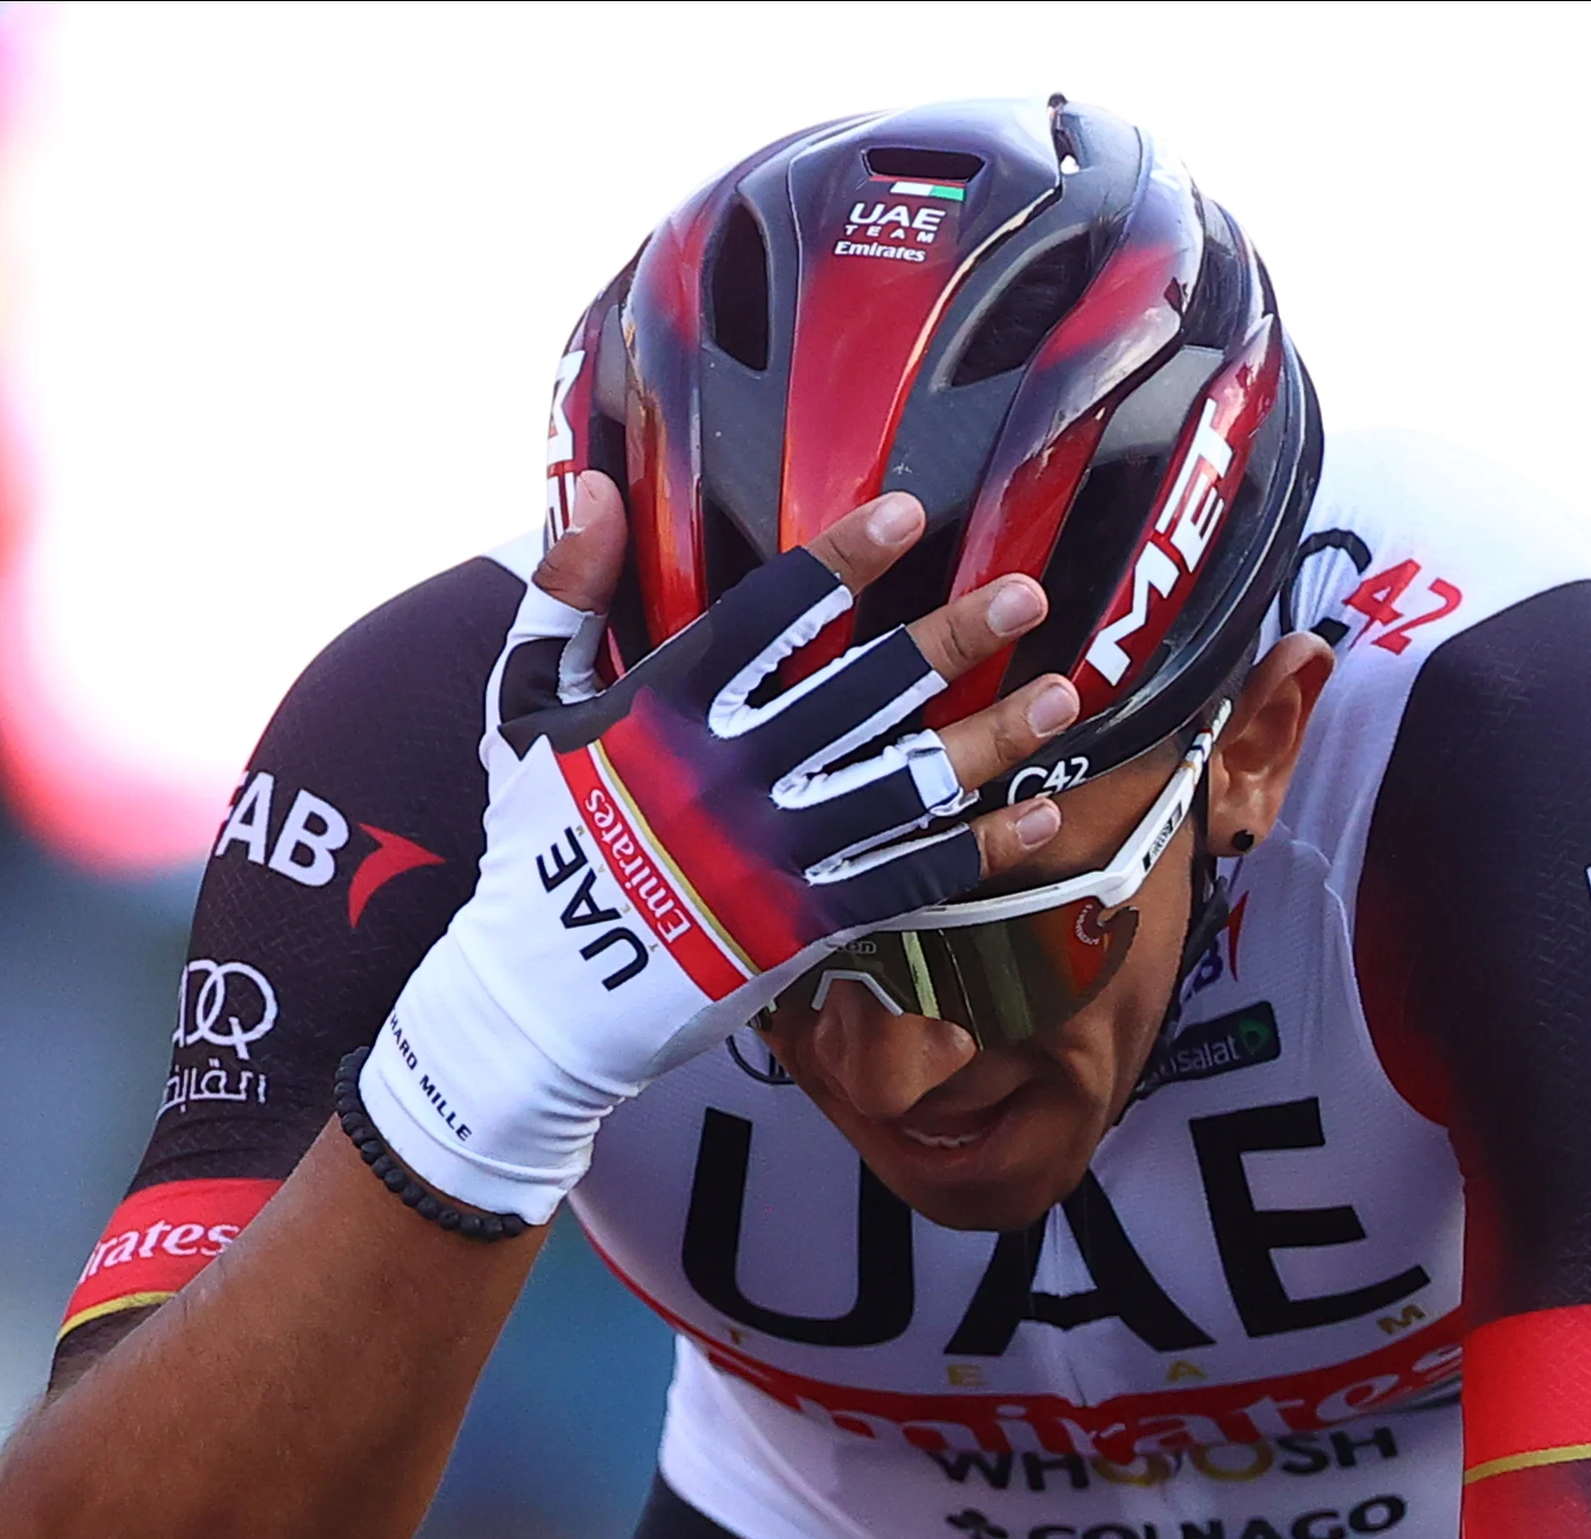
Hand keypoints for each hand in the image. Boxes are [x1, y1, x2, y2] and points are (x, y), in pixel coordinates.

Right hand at [358, 475, 1080, 1221]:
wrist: (546, 996)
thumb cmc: (540, 843)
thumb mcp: (526, 710)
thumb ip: (567, 599)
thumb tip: (600, 491)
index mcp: (666, 711)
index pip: (769, 617)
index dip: (843, 561)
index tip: (912, 515)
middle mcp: (732, 774)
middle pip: (862, 692)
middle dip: (952, 640)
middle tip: (1028, 595)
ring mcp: (774, 854)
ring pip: (904, 784)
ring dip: (991, 739)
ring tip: (1064, 696)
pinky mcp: (803, 926)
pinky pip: (909, 880)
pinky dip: (977, 850)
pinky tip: (1038, 815)